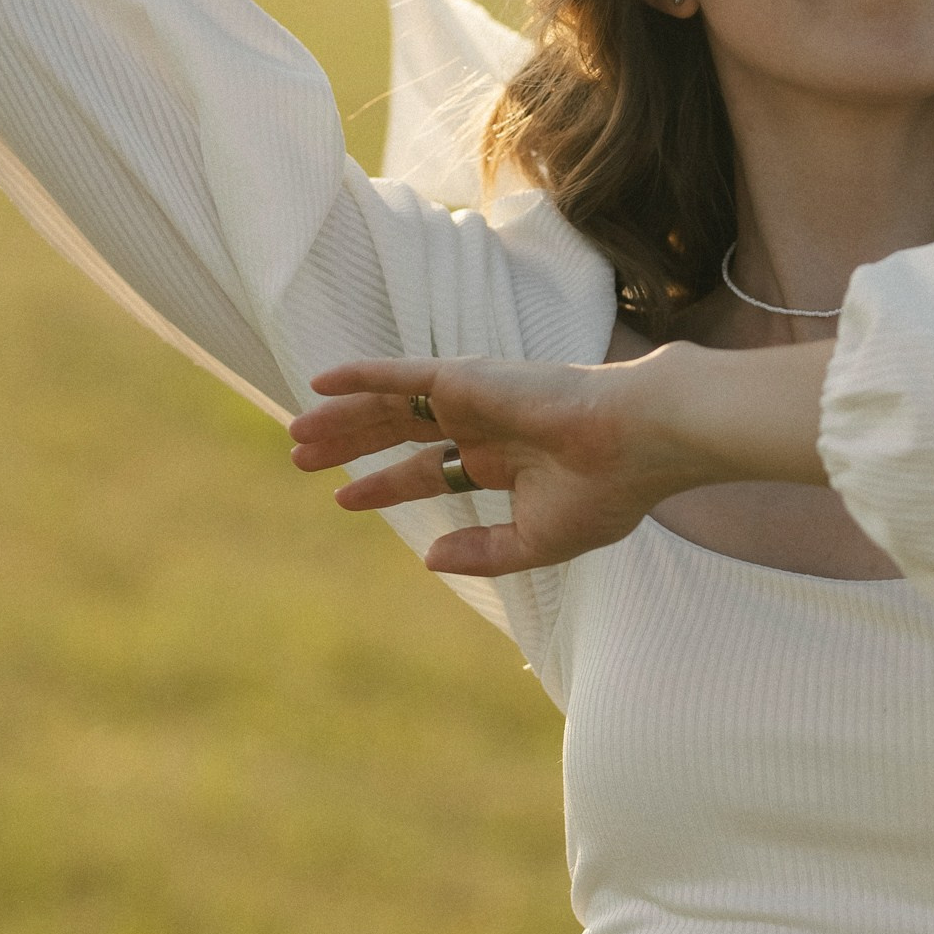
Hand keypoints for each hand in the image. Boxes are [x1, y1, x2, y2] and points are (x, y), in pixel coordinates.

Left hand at [288, 341, 831, 578]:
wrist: (638, 442)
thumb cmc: (606, 493)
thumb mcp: (539, 540)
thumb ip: (484, 551)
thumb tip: (427, 558)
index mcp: (506, 464)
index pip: (431, 471)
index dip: (385, 486)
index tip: (343, 500)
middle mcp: (485, 426)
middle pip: (401, 435)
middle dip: (352, 448)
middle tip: (300, 459)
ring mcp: (475, 398)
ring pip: (391, 406)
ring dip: (342, 417)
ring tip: (295, 433)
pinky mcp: (468, 377)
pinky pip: (401, 375)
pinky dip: (360, 375)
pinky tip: (320, 382)